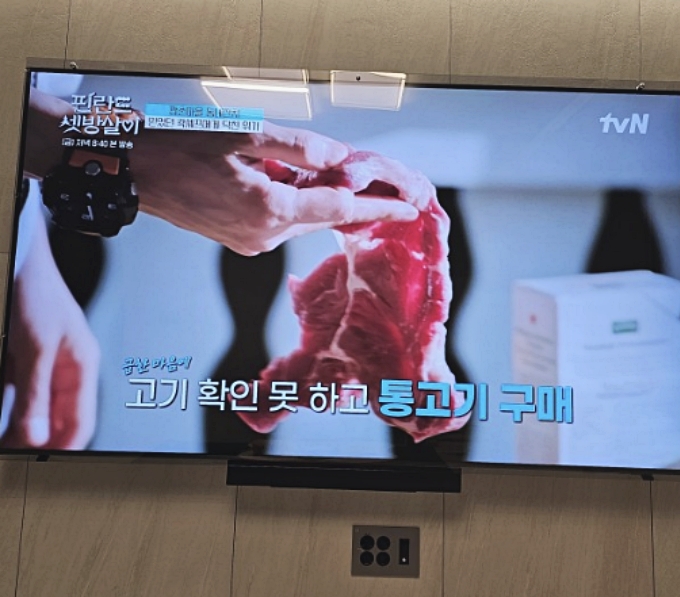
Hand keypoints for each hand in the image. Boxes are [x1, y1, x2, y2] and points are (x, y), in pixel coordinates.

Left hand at [1, 219, 98, 449]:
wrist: (22, 264)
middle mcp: (67, 369)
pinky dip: (12, 408)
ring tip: (7, 441)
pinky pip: (21, 394)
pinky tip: (4, 419)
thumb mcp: (35, 347)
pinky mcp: (26, 361)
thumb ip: (37, 393)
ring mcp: (47, 366)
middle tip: (17, 454)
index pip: (81, 419)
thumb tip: (36, 434)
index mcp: (83, 366)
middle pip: (58, 418)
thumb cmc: (39, 293)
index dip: (67, 445)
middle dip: (39, 439)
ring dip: (22, 426)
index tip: (48, 463)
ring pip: (38, 409)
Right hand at [131, 123, 419, 254]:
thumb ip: (297, 148)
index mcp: (269, 208)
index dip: (378, 206)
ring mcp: (253, 243)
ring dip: (322, 200)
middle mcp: (265, 234)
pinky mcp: (243, 242)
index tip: (408, 208)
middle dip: (356, 203)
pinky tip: (292, 183)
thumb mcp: (241, 135)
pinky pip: (284, 223)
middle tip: (386, 189)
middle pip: (326, 217)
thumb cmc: (181, 148)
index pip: (339, 208)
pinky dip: (297, 205)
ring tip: (332, 175)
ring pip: (305, 220)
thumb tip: (338, 158)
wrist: (135, 175)